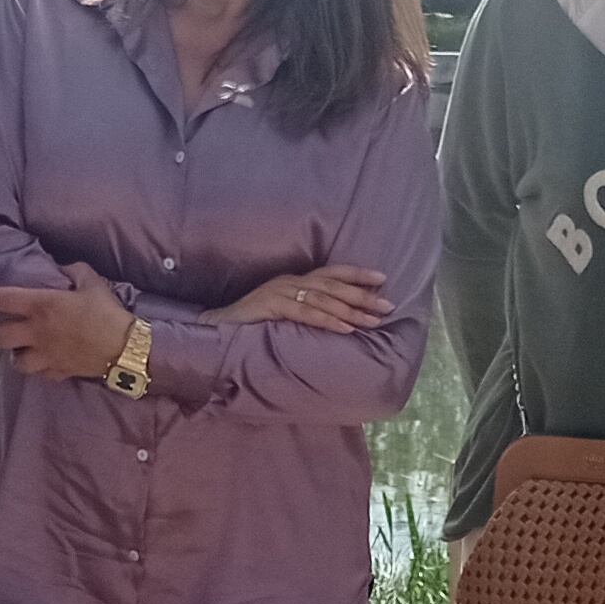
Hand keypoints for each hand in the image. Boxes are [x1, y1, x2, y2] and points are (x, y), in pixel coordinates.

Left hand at [0, 268, 137, 380]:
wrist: (127, 348)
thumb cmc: (107, 312)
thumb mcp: (92, 281)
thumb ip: (73, 271)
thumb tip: (62, 270)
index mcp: (42, 306)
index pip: (0, 299)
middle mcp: (37, 332)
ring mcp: (46, 355)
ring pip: (15, 361)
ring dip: (13, 354)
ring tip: (16, 349)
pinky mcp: (58, 371)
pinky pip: (40, 372)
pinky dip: (38, 367)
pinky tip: (42, 362)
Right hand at [205, 263, 390, 332]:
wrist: (216, 329)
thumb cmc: (251, 326)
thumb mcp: (284, 315)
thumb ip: (306, 313)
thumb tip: (339, 322)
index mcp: (295, 281)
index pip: (332, 273)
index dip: (358, 274)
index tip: (383, 279)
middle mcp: (290, 282)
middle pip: (333, 285)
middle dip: (363, 295)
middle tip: (388, 306)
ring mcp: (280, 292)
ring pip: (323, 299)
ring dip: (351, 310)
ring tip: (373, 321)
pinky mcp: (271, 305)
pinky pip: (306, 313)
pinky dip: (328, 321)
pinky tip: (346, 329)